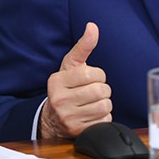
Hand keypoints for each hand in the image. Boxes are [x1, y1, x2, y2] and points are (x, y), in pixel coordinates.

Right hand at [39, 22, 112, 137]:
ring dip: (104, 103)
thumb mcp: (71, 65)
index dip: (97, 75)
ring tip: (92, 102)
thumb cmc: (66, 86)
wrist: (53, 118)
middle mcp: (60, 100)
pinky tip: (91, 114)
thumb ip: (83, 46)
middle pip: (101, 91)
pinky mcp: (77, 131)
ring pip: (105, 106)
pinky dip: (103, 117)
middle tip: (92, 91)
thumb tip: (92, 26)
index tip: (89, 78)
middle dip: (102, 89)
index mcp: (57, 81)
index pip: (93, 74)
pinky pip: (104, 121)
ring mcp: (68, 118)